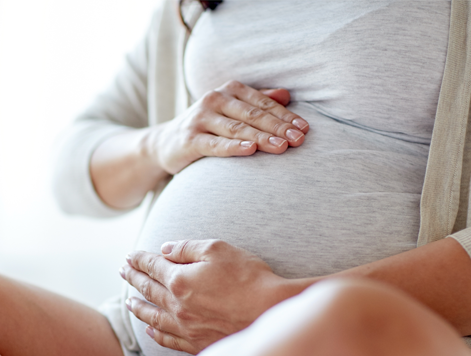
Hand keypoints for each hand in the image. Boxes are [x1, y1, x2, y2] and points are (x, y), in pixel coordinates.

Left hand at [120, 239, 289, 354]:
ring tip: (128, 302)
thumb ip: (187, 248)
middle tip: (123, 272)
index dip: (139, 259)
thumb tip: (164, 250)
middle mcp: (177, 306)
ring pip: (153, 317)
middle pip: (149, 289)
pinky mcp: (197, 343)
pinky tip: (150, 330)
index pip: (153, 266)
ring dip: (138, 307)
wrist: (271, 311)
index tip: (130, 256)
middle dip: (134, 278)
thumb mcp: (218, 249)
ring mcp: (186, 327)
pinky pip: (168, 339)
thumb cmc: (249, 277)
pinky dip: (156, 333)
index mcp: (180, 280)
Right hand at [147, 81, 308, 174]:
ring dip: (262, 138)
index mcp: (229, 90)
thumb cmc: (207, 127)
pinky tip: (250, 149)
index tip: (305, 129)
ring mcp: (200, 118)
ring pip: (238, 128)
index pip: (264, 104)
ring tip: (282, 147)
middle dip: (279, 128)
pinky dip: (234, 147)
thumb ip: (258, 102)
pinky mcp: (189, 139)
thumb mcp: (232, 111)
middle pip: (253, 115)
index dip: (286, 116)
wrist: (165, 143)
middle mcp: (214, 99)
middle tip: (300, 140)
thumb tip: (286, 95)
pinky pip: (215, 144)